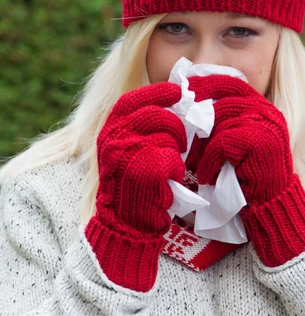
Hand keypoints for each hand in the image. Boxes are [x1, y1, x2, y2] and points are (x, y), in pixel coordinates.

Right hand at [85, 81, 186, 290]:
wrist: (124, 224)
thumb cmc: (134, 183)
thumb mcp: (129, 148)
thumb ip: (144, 126)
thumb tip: (179, 100)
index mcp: (110, 129)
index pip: (134, 98)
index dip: (159, 92)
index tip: (179, 91)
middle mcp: (114, 139)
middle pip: (158, 115)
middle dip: (178, 126)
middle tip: (183, 142)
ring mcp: (126, 155)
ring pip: (168, 137)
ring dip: (178, 152)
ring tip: (171, 166)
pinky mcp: (142, 173)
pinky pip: (172, 159)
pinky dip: (177, 170)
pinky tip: (169, 181)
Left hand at [188, 75, 304, 266]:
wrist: (272, 206)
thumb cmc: (247, 176)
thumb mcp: (233, 143)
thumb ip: (220, 122)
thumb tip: (186, 104)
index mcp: (262, 107)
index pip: (231, 82)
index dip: (206, 83)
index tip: (184, 90)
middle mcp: (267, 111)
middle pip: (223, 99)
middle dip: (198, 116)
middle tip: (183, 137)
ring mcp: (266, 125)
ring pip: (220, 120)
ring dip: (202, 146)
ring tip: (197, 165)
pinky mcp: (261, 141)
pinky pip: (223, 141)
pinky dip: (210, 160)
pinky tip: (208, 176)